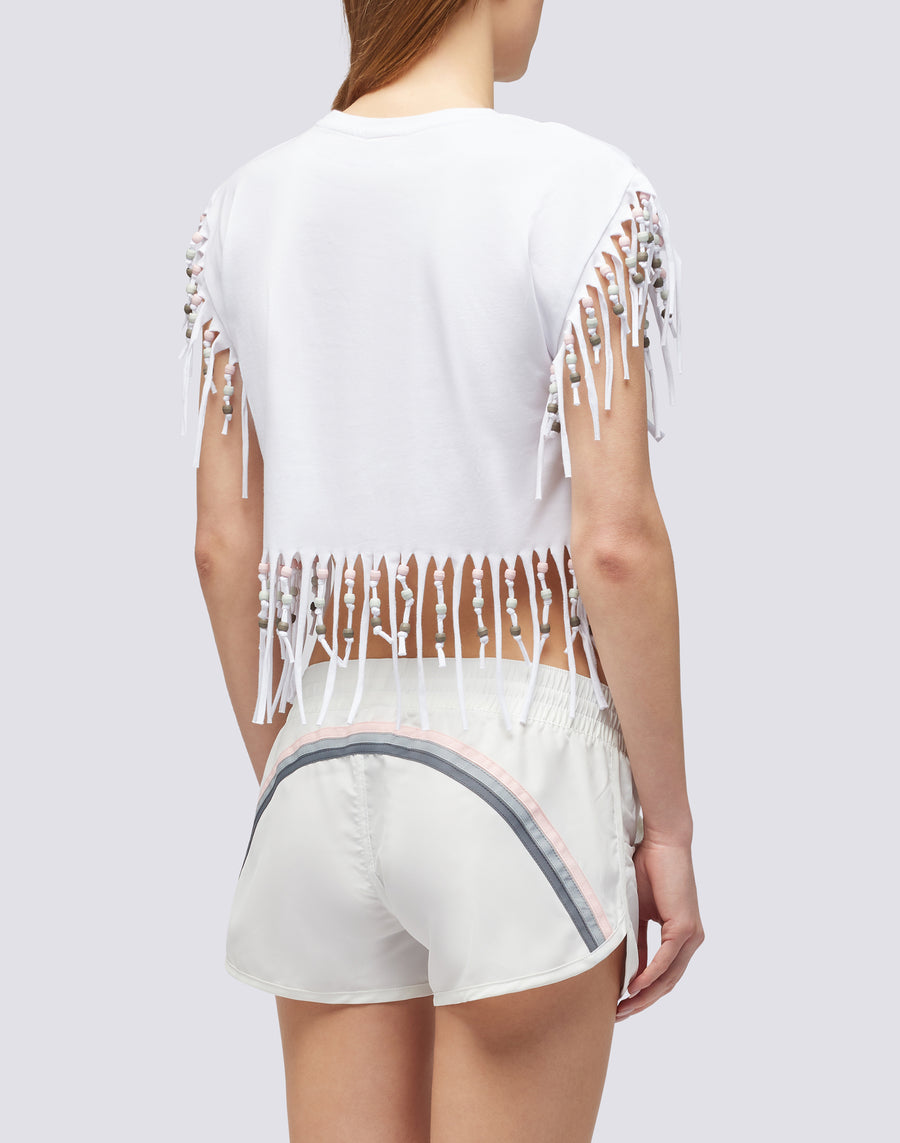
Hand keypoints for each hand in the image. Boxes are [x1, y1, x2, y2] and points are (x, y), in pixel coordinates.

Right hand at [615, 837, 704, 1020]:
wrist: (662, 842)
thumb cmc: (648, 868)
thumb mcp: (635, 910)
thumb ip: (634, 936)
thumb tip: (621, 963)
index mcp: (679, 935)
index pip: (662, 974)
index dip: (642, 993)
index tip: (620, 1005)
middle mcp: (689, 939)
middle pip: (667, 983)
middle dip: (642, 1003)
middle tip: (618, 1016)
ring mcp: (690, 935)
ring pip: (668, 977)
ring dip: (645, 996)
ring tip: (623, 1008)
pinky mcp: (684, 927)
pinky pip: (666, 959)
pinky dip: (650, 975)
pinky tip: (635, 987)